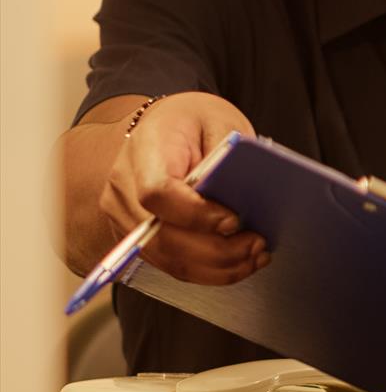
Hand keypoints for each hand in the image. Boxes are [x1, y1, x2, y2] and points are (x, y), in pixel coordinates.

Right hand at [102, 92, 265, 284]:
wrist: (165, 125)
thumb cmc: (195, 121)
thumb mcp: (220, 122)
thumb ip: (227, 157)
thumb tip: (239, 197)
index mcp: (144, 151)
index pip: (157, 193)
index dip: (195, 215)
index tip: (234, 220)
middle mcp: (122, 188)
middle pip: (160, 236)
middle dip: (215, 251)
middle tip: (257, 245)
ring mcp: (123, 216)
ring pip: (164, 257)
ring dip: (213, 268)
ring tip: (254, 257)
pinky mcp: (134, 236)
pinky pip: (166, 262)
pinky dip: (203, 270)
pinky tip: (236, 264)